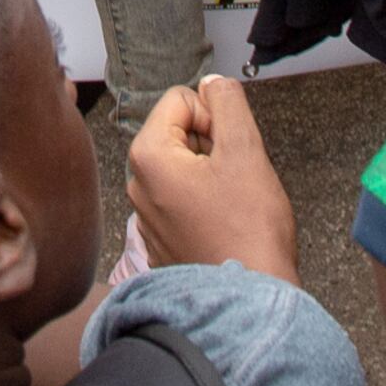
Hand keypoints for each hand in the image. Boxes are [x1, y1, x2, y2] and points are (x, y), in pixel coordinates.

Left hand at [125, 77, 297, 281]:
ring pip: (185, 168)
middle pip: (179, 133)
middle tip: (235, 178)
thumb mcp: (246, 150)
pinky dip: (206, 204)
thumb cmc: (247, 233)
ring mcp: (147, 217)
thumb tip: (213, 83)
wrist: (248, 302)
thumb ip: (228, 103)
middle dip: (212, 146)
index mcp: (148, 157)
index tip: (231, 149)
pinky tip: (224, 225)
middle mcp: (137, 186)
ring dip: (212, 175)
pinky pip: (183, 201)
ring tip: (232, 204)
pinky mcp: (162, 242)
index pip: (181, 100)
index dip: (215, 117)